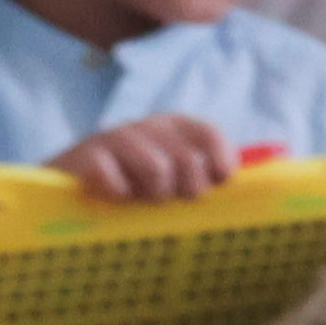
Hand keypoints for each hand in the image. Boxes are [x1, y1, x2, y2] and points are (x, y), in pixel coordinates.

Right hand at [47, 114, 242, 206]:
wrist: (64, 189)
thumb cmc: (129, 186)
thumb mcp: (171, 177)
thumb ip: (206, 172)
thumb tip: (260, 172)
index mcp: (172, 126)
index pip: (209, 133)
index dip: (220, 161)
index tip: (216, 183)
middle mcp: (146, 125)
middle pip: (189, 159)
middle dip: (186, 189)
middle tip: (168, 198)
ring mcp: (114, 136)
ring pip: (158, 170)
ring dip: (151, 195)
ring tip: (139, 199)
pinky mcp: (86, 154)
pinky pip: (117, 183)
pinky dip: (119, 197)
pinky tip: (110, 197)